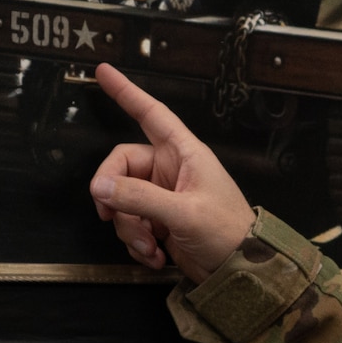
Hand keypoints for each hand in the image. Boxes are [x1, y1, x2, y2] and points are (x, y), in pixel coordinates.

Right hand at [88, 63, 254, 282]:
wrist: (240, 270)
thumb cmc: (227, 232)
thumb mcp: (184, 212)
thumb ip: (139, 198)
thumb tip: (100, 188)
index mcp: (183, 153)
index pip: (151, 113)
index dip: (126, 92)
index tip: (103, 72)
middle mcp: (170, 170)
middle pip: (121, 166)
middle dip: (114, 195)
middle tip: (110, 216)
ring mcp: (162, 196)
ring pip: (122, 200)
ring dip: (129, 228)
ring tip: (149, 246)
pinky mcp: (158, 221)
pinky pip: (131, 224)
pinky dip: (137, 243)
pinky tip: (155, 256)